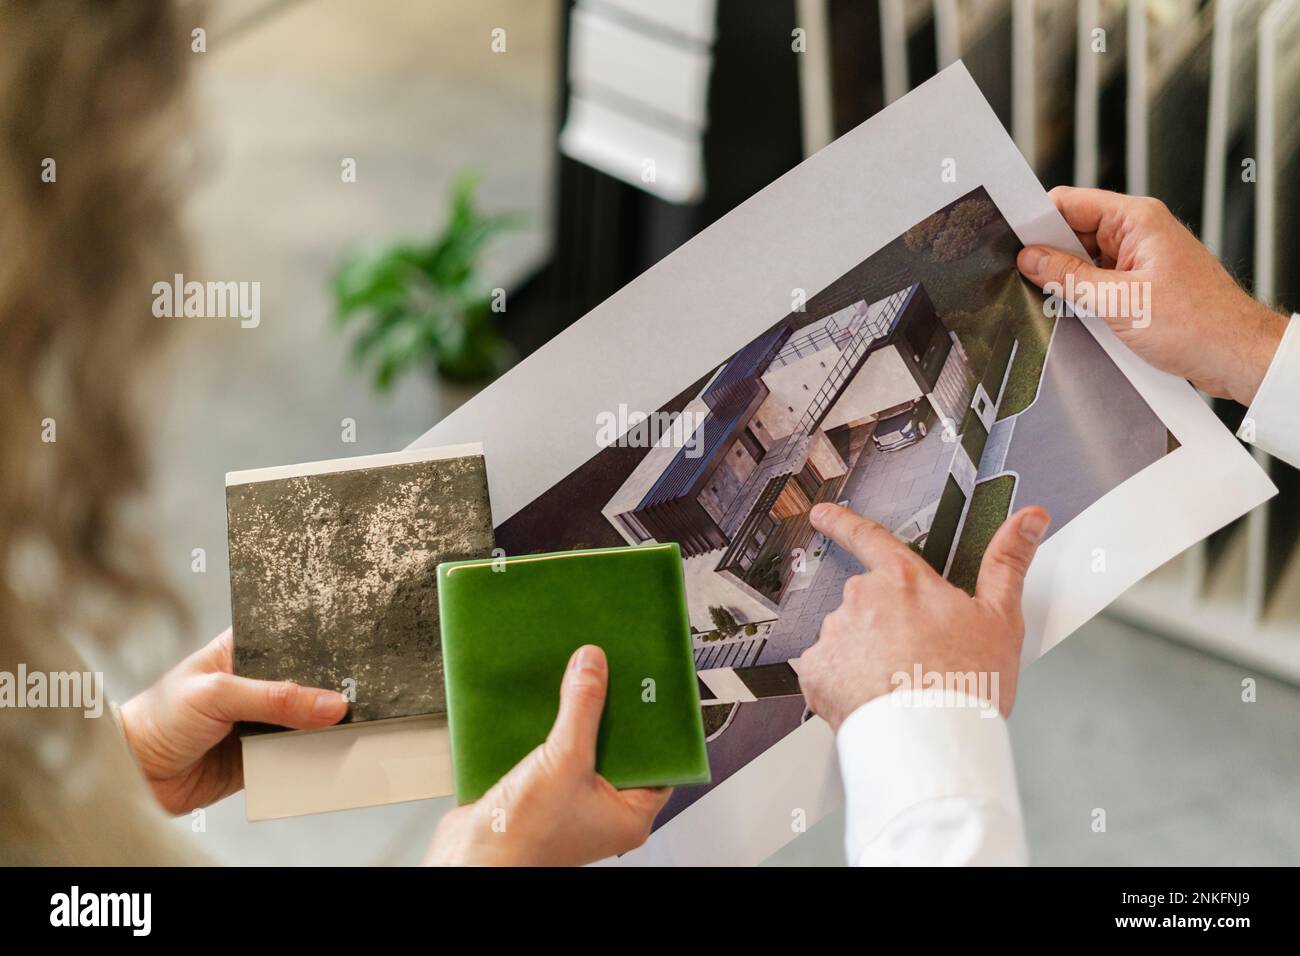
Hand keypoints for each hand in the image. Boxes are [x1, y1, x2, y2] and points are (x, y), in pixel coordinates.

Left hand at [119, 628, 348, 813]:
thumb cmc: (159, 718)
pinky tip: (333, 748)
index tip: (357, 646)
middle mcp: (257, 682)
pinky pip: (298, 752)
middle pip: (308, 680)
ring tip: (359, 718)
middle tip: (363, 687)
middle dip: (331, 686)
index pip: (292, 638)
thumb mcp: (218, 694)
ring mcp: (262, 719)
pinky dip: (313, 753)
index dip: (322, 642)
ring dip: (326, 723)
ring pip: (308, 718)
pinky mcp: (263, 753)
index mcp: (243, 650)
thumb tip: (332, 704)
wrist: (134, 776)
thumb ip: (276, 699)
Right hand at [426, 645, 671, 865]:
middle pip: (618, 747)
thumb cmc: (524, 841)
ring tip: (577, 682)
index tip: (651, 689)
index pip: (659, 761)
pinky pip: (552, 750)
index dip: (656, 725)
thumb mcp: (565, 761)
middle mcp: (603, 809)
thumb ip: (582, 709)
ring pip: (582, 746)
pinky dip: (547, 728)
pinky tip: (544, 705)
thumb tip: (593, 666)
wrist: (470, 858)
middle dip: (610, 713)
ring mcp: (571, 799)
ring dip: (575, 718)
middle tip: (612, 676)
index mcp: (629, 814)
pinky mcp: (541, 790)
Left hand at [797, 502, 1048, 728]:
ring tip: (899, 685)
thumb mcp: (1002, 619)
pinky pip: (828, 670)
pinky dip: (845, 683)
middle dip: (884, 626)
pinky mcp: (817, 670)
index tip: (823, 514)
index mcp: (904, 580)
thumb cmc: (968, 685)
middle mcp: (863, 598)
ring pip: (847, 638)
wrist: (933, 741)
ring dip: (866, 656)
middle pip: (867, 603)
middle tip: (915, 659)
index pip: (868, 537)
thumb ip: (1008, 562)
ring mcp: (836, 633)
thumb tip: (1028, 520)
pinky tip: (874, 698)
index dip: (842, 522)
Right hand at [1016, 186, 1287, 405]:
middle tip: (1025, 278)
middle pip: (1073, 231)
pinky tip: (1073, 312)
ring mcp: (1139, 258)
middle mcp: (1139, 233)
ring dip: (1066, 279)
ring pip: (1083, 259)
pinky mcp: (1140, 284)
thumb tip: (1030, 259)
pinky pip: (1098, 280)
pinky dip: (1082, 294)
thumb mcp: (1118, 301)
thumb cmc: (1197, 325)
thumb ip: (1068, 277)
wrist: (1235, 355)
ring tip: (1053, 300)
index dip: (1037, 220)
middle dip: (1048, 254)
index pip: (1070, 203)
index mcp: (1137, 220)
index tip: (1010, 241)